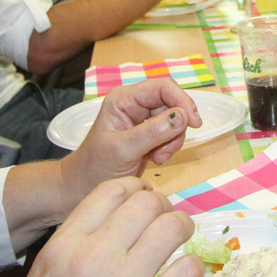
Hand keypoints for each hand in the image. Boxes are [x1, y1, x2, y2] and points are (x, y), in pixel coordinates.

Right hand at [0, 177, 200, 276]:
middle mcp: (91, 261)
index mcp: (62, 248)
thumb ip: (74, 247)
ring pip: (171, 228)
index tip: (144, 198)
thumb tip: (114, 225)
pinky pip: (187, 272)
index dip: (136, 189)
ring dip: (181, 230)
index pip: (111, 191)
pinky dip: (192, 269)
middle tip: (166, 221)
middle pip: (146, 203)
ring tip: (180, 242)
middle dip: (162, 207)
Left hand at [65, 79, 204, 191]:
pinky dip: (169, 148)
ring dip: (172, 141)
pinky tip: (155, 159)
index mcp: (123, 100)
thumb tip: (182, 117)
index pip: (161, 87)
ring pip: (174, 121)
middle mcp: (134, 105)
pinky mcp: (149, 134)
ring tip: (157, 158)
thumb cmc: (95, 168)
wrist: (82, 188)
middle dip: (175, 128)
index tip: (194, 123)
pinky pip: (171, 134)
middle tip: (165, 152)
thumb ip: (152, 133)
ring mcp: (142, 120)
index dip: (181, 100)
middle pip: (172, 104)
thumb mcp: (123, 150)